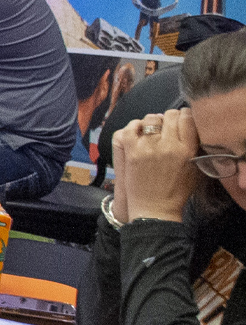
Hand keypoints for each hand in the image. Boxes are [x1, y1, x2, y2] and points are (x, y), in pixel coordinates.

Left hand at [112, 108, 199, 222]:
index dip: (185, 116)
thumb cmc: (176, 191)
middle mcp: (168, 145)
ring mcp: (148, 146)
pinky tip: (138, 133)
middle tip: (167, 126)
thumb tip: (191, 127)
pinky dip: (134, 127)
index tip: (182, 119)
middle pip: (170, 115)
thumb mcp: (195, 168)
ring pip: (151, 119)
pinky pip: (131, 127)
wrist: (155, 209)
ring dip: (152, 123)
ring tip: (153, 132)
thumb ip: (194, 147)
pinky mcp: (131, 150)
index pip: (187, 118)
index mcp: (187, 149)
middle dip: (170, 118)